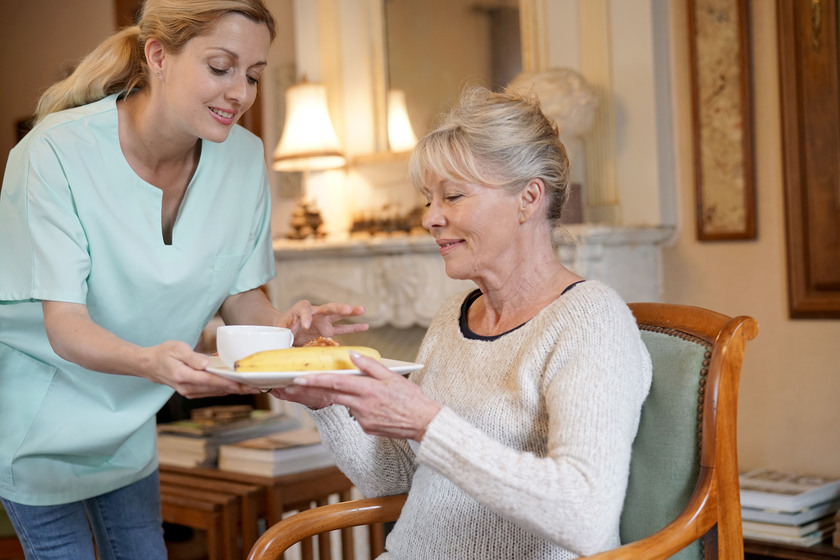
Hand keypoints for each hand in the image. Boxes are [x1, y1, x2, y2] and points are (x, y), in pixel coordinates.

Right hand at [142, 340, 260, 398]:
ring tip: (252, 388)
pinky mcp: (191, 392)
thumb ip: (193, 357)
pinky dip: (225, 389)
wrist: (149, 365)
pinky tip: (237, 386)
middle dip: (238, 389)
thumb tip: (208, 364)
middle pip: (217, 389)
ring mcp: (189, 392)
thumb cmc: (164, 353)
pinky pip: (211, 392)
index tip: (244, 384)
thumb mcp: (177, 348)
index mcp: (183, 376)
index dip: (229, 383)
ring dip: (234, 391)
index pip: (211, 381)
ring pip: (216, 392)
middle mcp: (187, 387)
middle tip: (257, 388)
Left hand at [273, 352, 440, 440]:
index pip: (336, 383)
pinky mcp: (367, 428)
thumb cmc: (412, 399)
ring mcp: (363, 420)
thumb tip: (352, 356)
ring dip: (340, 396)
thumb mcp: (393, 378)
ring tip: (346, 389)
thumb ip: (371, 367)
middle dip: (313, 389)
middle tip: (294, 385)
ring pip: (345, 403)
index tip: (297, 379)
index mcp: (368, 390)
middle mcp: (362, 406)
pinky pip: (356, 414)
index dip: (315, 380)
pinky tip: (376, 405)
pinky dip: (358, 407)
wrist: (425, 424)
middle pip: (332, 395)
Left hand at [279, 300, 368, 345]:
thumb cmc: (281, 328)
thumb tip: (285, 341)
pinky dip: (354, 328)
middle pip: (328, 307)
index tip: (305, 326)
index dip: (306, 317)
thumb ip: (282, 333)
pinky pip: (342, 329)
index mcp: (300, 309)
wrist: (284, 330)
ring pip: (339, 316)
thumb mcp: (279, 329)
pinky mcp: (327, 331)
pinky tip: (366, 326)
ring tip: (362, 309)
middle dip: (338, 308)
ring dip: (351, 312)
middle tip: (347, 309)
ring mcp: (323, 321)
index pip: (305, 309)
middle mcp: (315, 312)